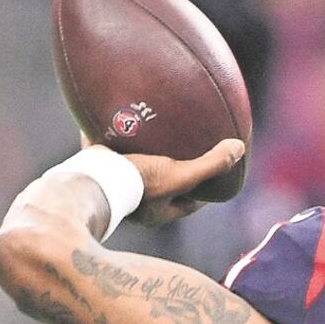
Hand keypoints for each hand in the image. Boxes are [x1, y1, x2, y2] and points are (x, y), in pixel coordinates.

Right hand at [80, 132, 244, 227]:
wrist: (85, 179)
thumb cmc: (136, 184)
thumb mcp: (180, 175)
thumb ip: (211, 165)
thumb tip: (239, 148)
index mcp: (157, 212)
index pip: (190, 202)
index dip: (205, 190)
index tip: (217, 173)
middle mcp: (136, 203)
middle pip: (163, 183)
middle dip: (176, 168)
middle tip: (189, 149)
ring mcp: (115, 185)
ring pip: (137, 165)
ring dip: (147, 150)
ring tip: (159, 129)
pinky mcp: (97, 167)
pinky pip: (113, 148)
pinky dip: (119, 133)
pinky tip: (125, 111)